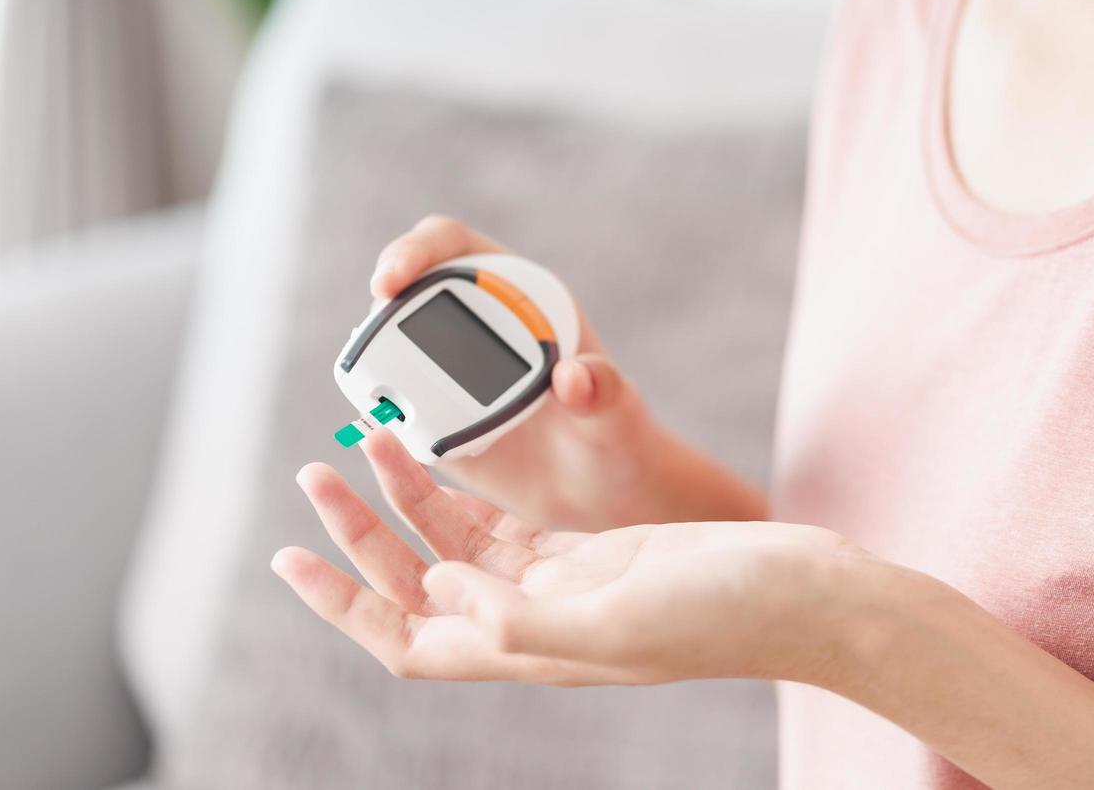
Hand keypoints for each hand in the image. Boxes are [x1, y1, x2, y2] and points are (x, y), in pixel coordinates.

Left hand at [273, 433, 867, 684]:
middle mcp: (533, 622)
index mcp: (531, 649)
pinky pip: (502, 524)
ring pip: (455, 547)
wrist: (801, 591)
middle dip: (360, 534)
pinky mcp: (590, 549)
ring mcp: (561, 585)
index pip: (406, 640)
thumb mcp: (621, 618)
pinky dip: (461, 491)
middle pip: (416, 586)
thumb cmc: (726, 611)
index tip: (291, 559)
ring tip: (364, 444)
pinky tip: (435, 460)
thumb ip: (523, 615)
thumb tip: (439, 590)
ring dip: (404, 502)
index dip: (342, 607)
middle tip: (316, 472)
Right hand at [367, 215, 761, 528]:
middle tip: (372, 339)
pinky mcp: (429, 419)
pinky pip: (391, 408)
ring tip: (382, 397)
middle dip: (382, 309)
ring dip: (374, 365)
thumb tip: (574, 376)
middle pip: (406, 292)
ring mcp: (445, 370)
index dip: (416, 251)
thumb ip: (604, 392)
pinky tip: (384, 434)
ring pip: (389, 349)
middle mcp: (474, 322)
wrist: (598, 494)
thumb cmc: (615, 439)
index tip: (393, 278)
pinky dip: (378, 416)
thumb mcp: (617, 416)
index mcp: (520, 296)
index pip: (454, 249)